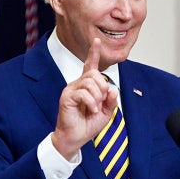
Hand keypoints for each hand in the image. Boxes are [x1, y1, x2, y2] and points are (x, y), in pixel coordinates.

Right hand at [52, 38, 118, 158]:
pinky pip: (83, 93)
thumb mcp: (106, 112)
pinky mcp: (67, 97)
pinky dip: (92, 103)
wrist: (75, 138)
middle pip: (95, 74)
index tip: (97, 41)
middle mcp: (77, 84)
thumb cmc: (87, 125)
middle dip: (103, 88)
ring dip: (97, 97)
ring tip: (95, 108)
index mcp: (86, 86)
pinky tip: (91, 111)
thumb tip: (112, 89)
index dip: (94, 53)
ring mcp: (71, 89)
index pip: (90, 66)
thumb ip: (111, 100)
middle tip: (101, 102)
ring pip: (90, 83)